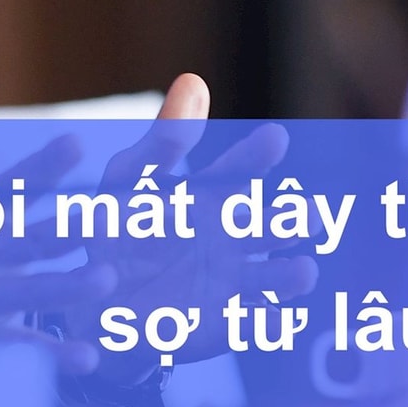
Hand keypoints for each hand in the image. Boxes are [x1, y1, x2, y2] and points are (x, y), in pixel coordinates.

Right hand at [0, 51, 108, 371]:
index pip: (7, 182)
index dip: (40, 163)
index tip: (76, 143)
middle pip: (28, 239)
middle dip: (66, 229)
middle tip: (107, 219)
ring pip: (31, 292)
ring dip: (68, 288)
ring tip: (106, 281)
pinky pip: (22, 344)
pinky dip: (54, 351)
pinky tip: (90, 354)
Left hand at [64, 74, 316, 378]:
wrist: (97, 298)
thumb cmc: (117, 227)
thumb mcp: (130, 180)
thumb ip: (162, 142)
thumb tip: (193, 81)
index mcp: (210, 195)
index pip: (239, 170)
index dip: (255, 155)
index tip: (274, 138)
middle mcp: (233, 235)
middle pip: (271, 225)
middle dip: (293, 221)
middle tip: (310, 214)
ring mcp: (234, 280)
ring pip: (274, 276)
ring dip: (291, 275)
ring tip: (303, 271)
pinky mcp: (224, 323)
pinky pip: (250, 325)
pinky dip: (264, 324)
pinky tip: (275, 321)